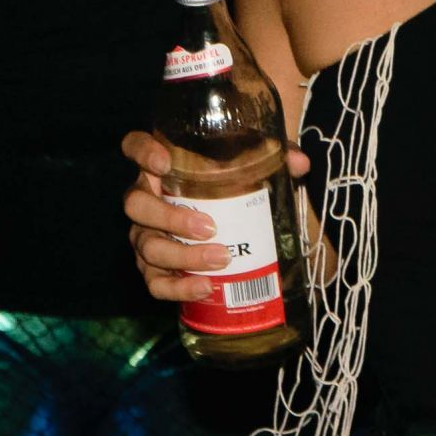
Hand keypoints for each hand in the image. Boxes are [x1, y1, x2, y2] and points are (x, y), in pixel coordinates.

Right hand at [121, 130, 311, 305]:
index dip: (142, 152)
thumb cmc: (235, 187)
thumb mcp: (255, 168)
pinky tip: (205, 288)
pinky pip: (155, 282)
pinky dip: (178, 288)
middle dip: (170, 218)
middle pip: (136, 205)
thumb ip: (276, 158)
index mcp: (162, 167)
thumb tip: (300, 163)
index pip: (135, 146)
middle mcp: (146, 199)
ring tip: (221, 260)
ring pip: (147, 246)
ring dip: (182, 256)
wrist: (232, 224)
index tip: (165, 163)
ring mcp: (145, 235)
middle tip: (211, 227)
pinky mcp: (153, 268)